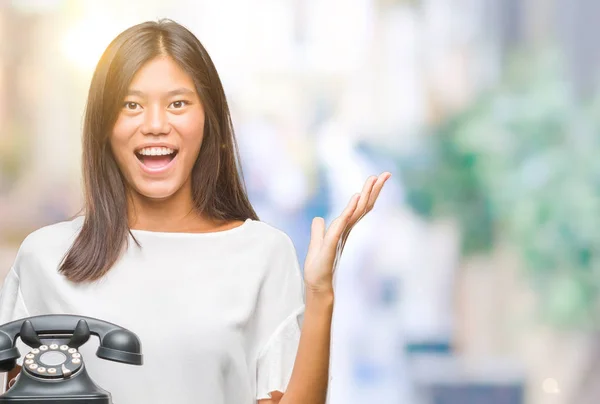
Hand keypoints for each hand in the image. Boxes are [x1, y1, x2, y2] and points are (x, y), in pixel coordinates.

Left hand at [303, 172, 391, 294]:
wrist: (317, 286)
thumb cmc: (318, 268)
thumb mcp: (317, 244)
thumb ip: (319, 231)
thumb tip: (318, 219)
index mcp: (343, 229)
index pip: (358, 207)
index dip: (368, 193)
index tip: (377, 178)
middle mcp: (346, 231)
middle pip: (363, 207)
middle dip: (374, 190)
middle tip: (386, 174)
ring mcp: (341, 236)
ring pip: (356, 212)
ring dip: (366, 195)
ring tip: (374, 179)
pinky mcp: (332, 243)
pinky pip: (342, 223)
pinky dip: (349, 210)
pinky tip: (356, 198)